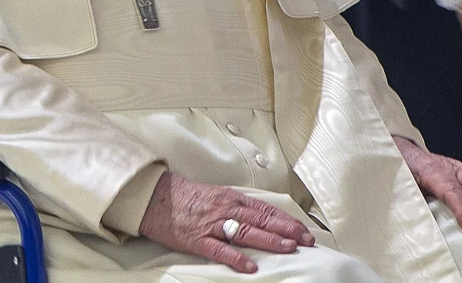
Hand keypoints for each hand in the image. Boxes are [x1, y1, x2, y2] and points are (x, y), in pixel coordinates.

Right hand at [138, 171, 314, 273]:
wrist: (156, 197)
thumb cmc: (186, 196)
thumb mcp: (216, 195)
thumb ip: (237, 205)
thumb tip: (261, 216)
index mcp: (231, 198)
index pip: (265, 209)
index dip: (286, 220)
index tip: (303, 229)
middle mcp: (226, 209)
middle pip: (261, 220)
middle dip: (286, 230)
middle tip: (305, 240)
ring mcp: (212, 224)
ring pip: (246, 232)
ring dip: (269, 240)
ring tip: (288, 248)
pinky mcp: (197, 240)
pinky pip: (220, 250)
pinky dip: (236, 258)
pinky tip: (250, 266)